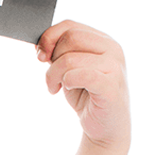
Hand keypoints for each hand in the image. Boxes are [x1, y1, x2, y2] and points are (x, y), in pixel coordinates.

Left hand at [37, 20, 129, 150]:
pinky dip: (67, 82)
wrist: (105, 128)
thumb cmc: (87, 96)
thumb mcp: (70, 69)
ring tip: (56, 88)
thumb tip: (41, 43)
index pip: (70, 26)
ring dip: (53, 75)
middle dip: (51, 59)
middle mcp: (113, 49)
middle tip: (51, 78)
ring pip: (69, 58)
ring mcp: (115, 67)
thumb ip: (60, 53)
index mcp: (103, 41)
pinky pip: (79, 75)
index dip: (49, 37)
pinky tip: (68, 89)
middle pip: (69, 39)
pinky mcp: (111, 86)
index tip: (40, 55)